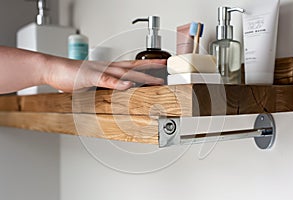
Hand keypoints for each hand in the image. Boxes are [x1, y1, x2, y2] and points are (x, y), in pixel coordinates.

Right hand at [45, 58, 166, 91]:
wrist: (53, 68)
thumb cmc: (72, 75)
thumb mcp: (93, 83)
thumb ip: (106, 86)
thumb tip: (117, 92)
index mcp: (108, 69)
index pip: (131, 66)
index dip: (146, 66)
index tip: (159, 68)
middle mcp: (107, 67)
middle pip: (133, 67)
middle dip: (150, 68)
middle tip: (166, 70)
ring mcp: (99, 71)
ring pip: (124, 72)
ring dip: (141, 75)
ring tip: (156, 80)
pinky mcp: (89, 77)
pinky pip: (105, 80)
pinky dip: (117, 82)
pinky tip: (128, 85)